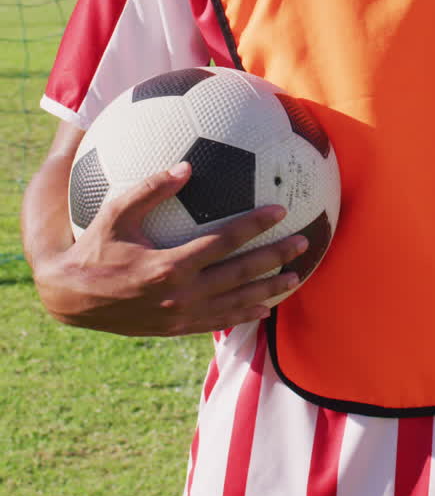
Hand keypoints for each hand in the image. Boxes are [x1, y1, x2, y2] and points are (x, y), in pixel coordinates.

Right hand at [34, 161, 307, 336]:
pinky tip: (265, 308)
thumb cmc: (93, 247)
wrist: (70, 298)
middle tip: (303, 242)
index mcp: (168, 264)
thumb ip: (150, 189)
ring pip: (235, 303)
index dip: (254, 226)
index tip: (280, 210)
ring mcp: (180, 315)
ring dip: (269, 290)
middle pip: (239, 275)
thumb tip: (185, 166)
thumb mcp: (114, 213)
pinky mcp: (176, 329)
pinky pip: (218, 322)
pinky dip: (244, 315)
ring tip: (297, 277)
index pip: (223, 242)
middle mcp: (180, 294)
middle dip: (274, 258)